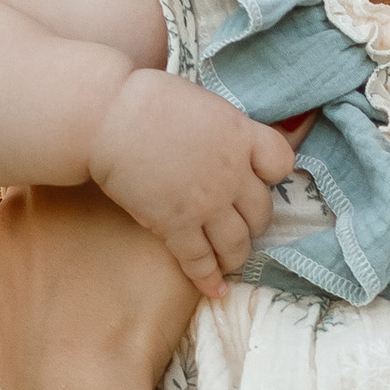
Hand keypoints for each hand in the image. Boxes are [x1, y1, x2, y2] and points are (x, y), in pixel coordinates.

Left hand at [0, 182, 198, 389]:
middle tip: (113, 259)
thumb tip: (167, 203)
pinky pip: (12, 285)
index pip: (89, 170)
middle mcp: (17, 207)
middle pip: (56, 203)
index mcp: (66, 186)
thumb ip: (166, 215)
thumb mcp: (174, 252)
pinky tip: (61, 322)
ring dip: (54, 259)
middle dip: (80, 222)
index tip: (131, 214)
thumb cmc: (135, 314)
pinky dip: (34, 297)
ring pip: (30, 245)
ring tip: (89, 298)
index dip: (114, 191)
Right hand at [89, 70, 301, 300]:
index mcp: (240, 135)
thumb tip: (227, 132)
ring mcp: (207, 204)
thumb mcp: (202, 101)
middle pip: (262, 210)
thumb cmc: (146, 98)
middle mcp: (232, 174)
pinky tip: (215, 291)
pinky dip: (209, 279)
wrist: (107, 115)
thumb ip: (223, 124)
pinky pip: (200, 261)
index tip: (261, 177)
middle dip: (254, 221)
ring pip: (238, 243)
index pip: (282, 163)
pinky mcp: (177, 226)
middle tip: (241, 224)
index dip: (273, 173)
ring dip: (237, 254)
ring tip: (230, 259)